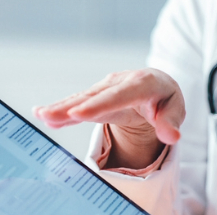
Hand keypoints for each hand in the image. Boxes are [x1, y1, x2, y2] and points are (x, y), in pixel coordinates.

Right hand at [34, 68, 184, 168]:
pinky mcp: (96, 94)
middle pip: (94, 96)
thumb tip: (171, 136)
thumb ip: (172, 122)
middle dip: (71, 106)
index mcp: (143, 83)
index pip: (120, 96)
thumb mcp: (176, 109)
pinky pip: (77, 102)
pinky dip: (60, 108)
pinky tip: (40, 112)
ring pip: (81, 98)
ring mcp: (106, 87)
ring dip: (60, 107)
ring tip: (40, 115)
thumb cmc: (166, 99)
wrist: (157, 85)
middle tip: (48, 116)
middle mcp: (120, 81)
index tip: (79, 114)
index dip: (98, 105)